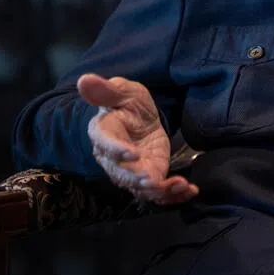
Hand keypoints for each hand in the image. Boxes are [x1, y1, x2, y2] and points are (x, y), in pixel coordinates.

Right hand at [77, 73, 197, 204]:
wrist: (139, 118)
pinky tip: (190, 190)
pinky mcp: (149, 175)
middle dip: (137, 179)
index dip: (117, 150)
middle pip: (121, 174)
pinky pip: (158, 191)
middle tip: (153, 180)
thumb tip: (83, 80)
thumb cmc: (127, 103)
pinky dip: (174, 194)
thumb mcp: (122, 91)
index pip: (106, 143)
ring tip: (180, 186)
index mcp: (104, 133)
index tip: (132, 153)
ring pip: (141, 188)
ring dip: (160, 191)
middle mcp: (113, 158)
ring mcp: (132, 170)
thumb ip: (105, 90)